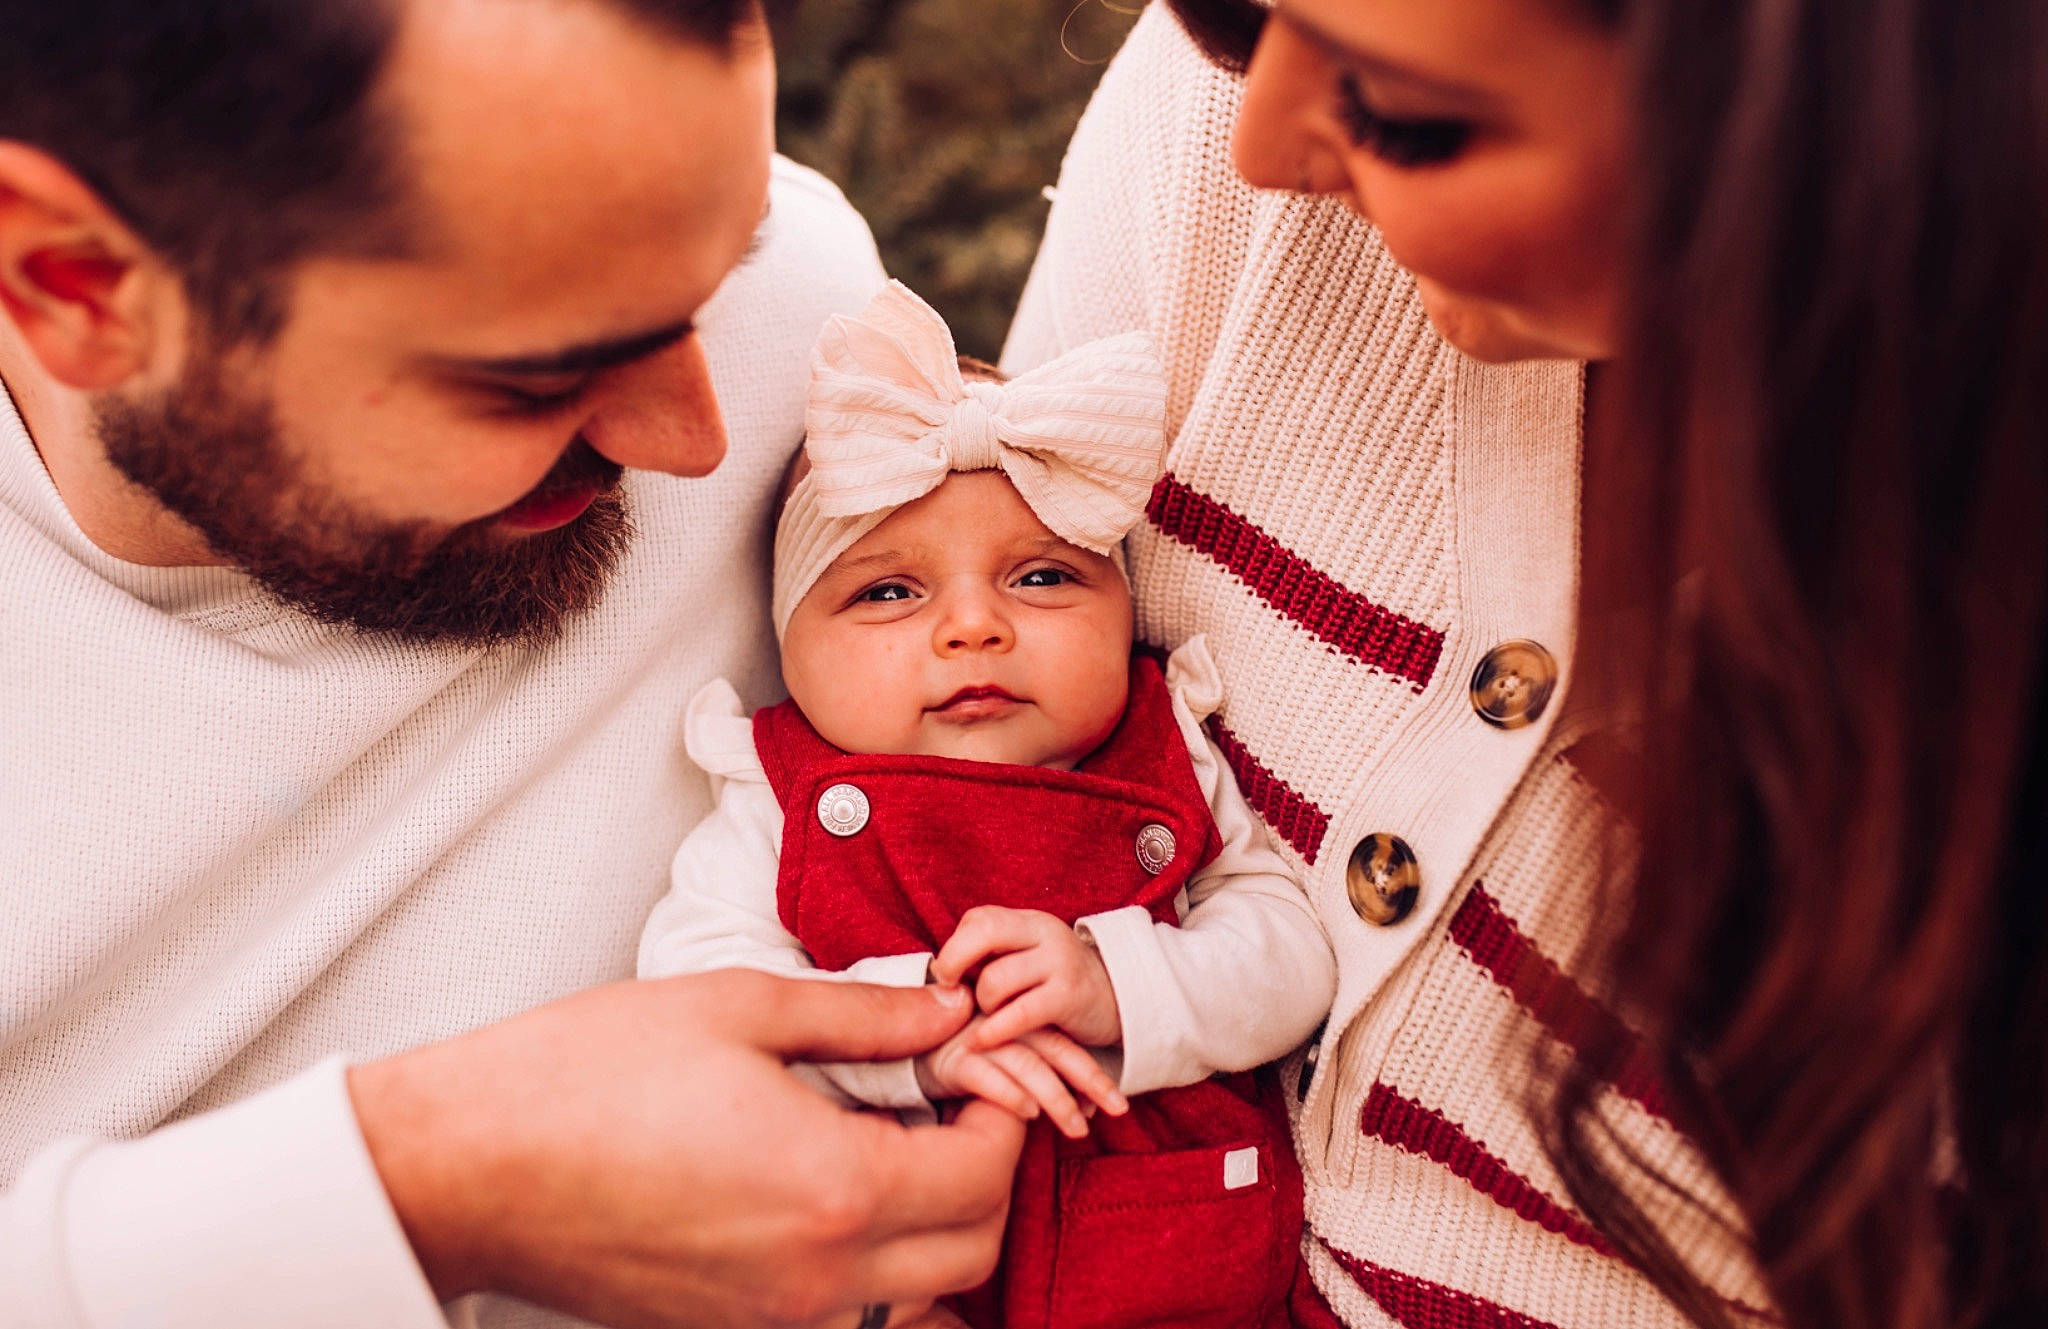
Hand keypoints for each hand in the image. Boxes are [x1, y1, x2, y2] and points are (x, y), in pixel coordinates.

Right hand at [348, 970, 1023, 1328]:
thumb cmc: (587, 1073)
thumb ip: (864, 1015)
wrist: (467, 1165)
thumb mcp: (739, 1007)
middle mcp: (818, 1276)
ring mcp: (772, 1318)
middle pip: (971, 1250)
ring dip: (933, 1227)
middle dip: (983, 1174)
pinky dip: (870, 1264)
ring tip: (887, 1144)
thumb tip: (946, 1017)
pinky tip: (822, 1188)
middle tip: (943, 1103)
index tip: (971, 1068)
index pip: (986, 1175)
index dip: (999, 1113)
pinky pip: (845, 1313)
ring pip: (916, 1295)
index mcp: (834, 1189)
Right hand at [914, 1014, 1127, 1138]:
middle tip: (1119, 1111)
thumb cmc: (960, 1059)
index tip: (1117, 1105)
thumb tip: (1085, 1110)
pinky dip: (1009, 1093)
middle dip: (1091, 1082)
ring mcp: (978, 1041)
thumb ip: (1038, 1080)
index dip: (1094, 1074)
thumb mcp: (1003, 1066)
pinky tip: (1028, 1114)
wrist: (900, 1047)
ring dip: (1056, 1097)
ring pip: (1027, 1065)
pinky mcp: (951, 1058)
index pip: (1066, 1047)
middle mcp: (1004, 1028)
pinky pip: (985, 1076)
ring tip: (1078, 1128)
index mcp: (1021, 1025)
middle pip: (1056, 1052)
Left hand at [932, 905, 1122, 1048]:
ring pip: (995, 980)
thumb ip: (991, 956)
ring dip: (981, 1004)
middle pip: (983, 932)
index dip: (954, 947)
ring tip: (988, 1016)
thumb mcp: (1028, 959)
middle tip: (947, 990)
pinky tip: (980, 1041)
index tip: (948, 975)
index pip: (979, 919)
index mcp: (1029, 922)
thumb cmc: (1056, 985)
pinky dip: (993, 1030)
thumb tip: (939, 972)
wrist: (1118, 1002)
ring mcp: (1059, 963)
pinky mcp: (1068, 998)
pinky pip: (1018, 1013)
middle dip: (953, 962)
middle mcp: (1045, 933)